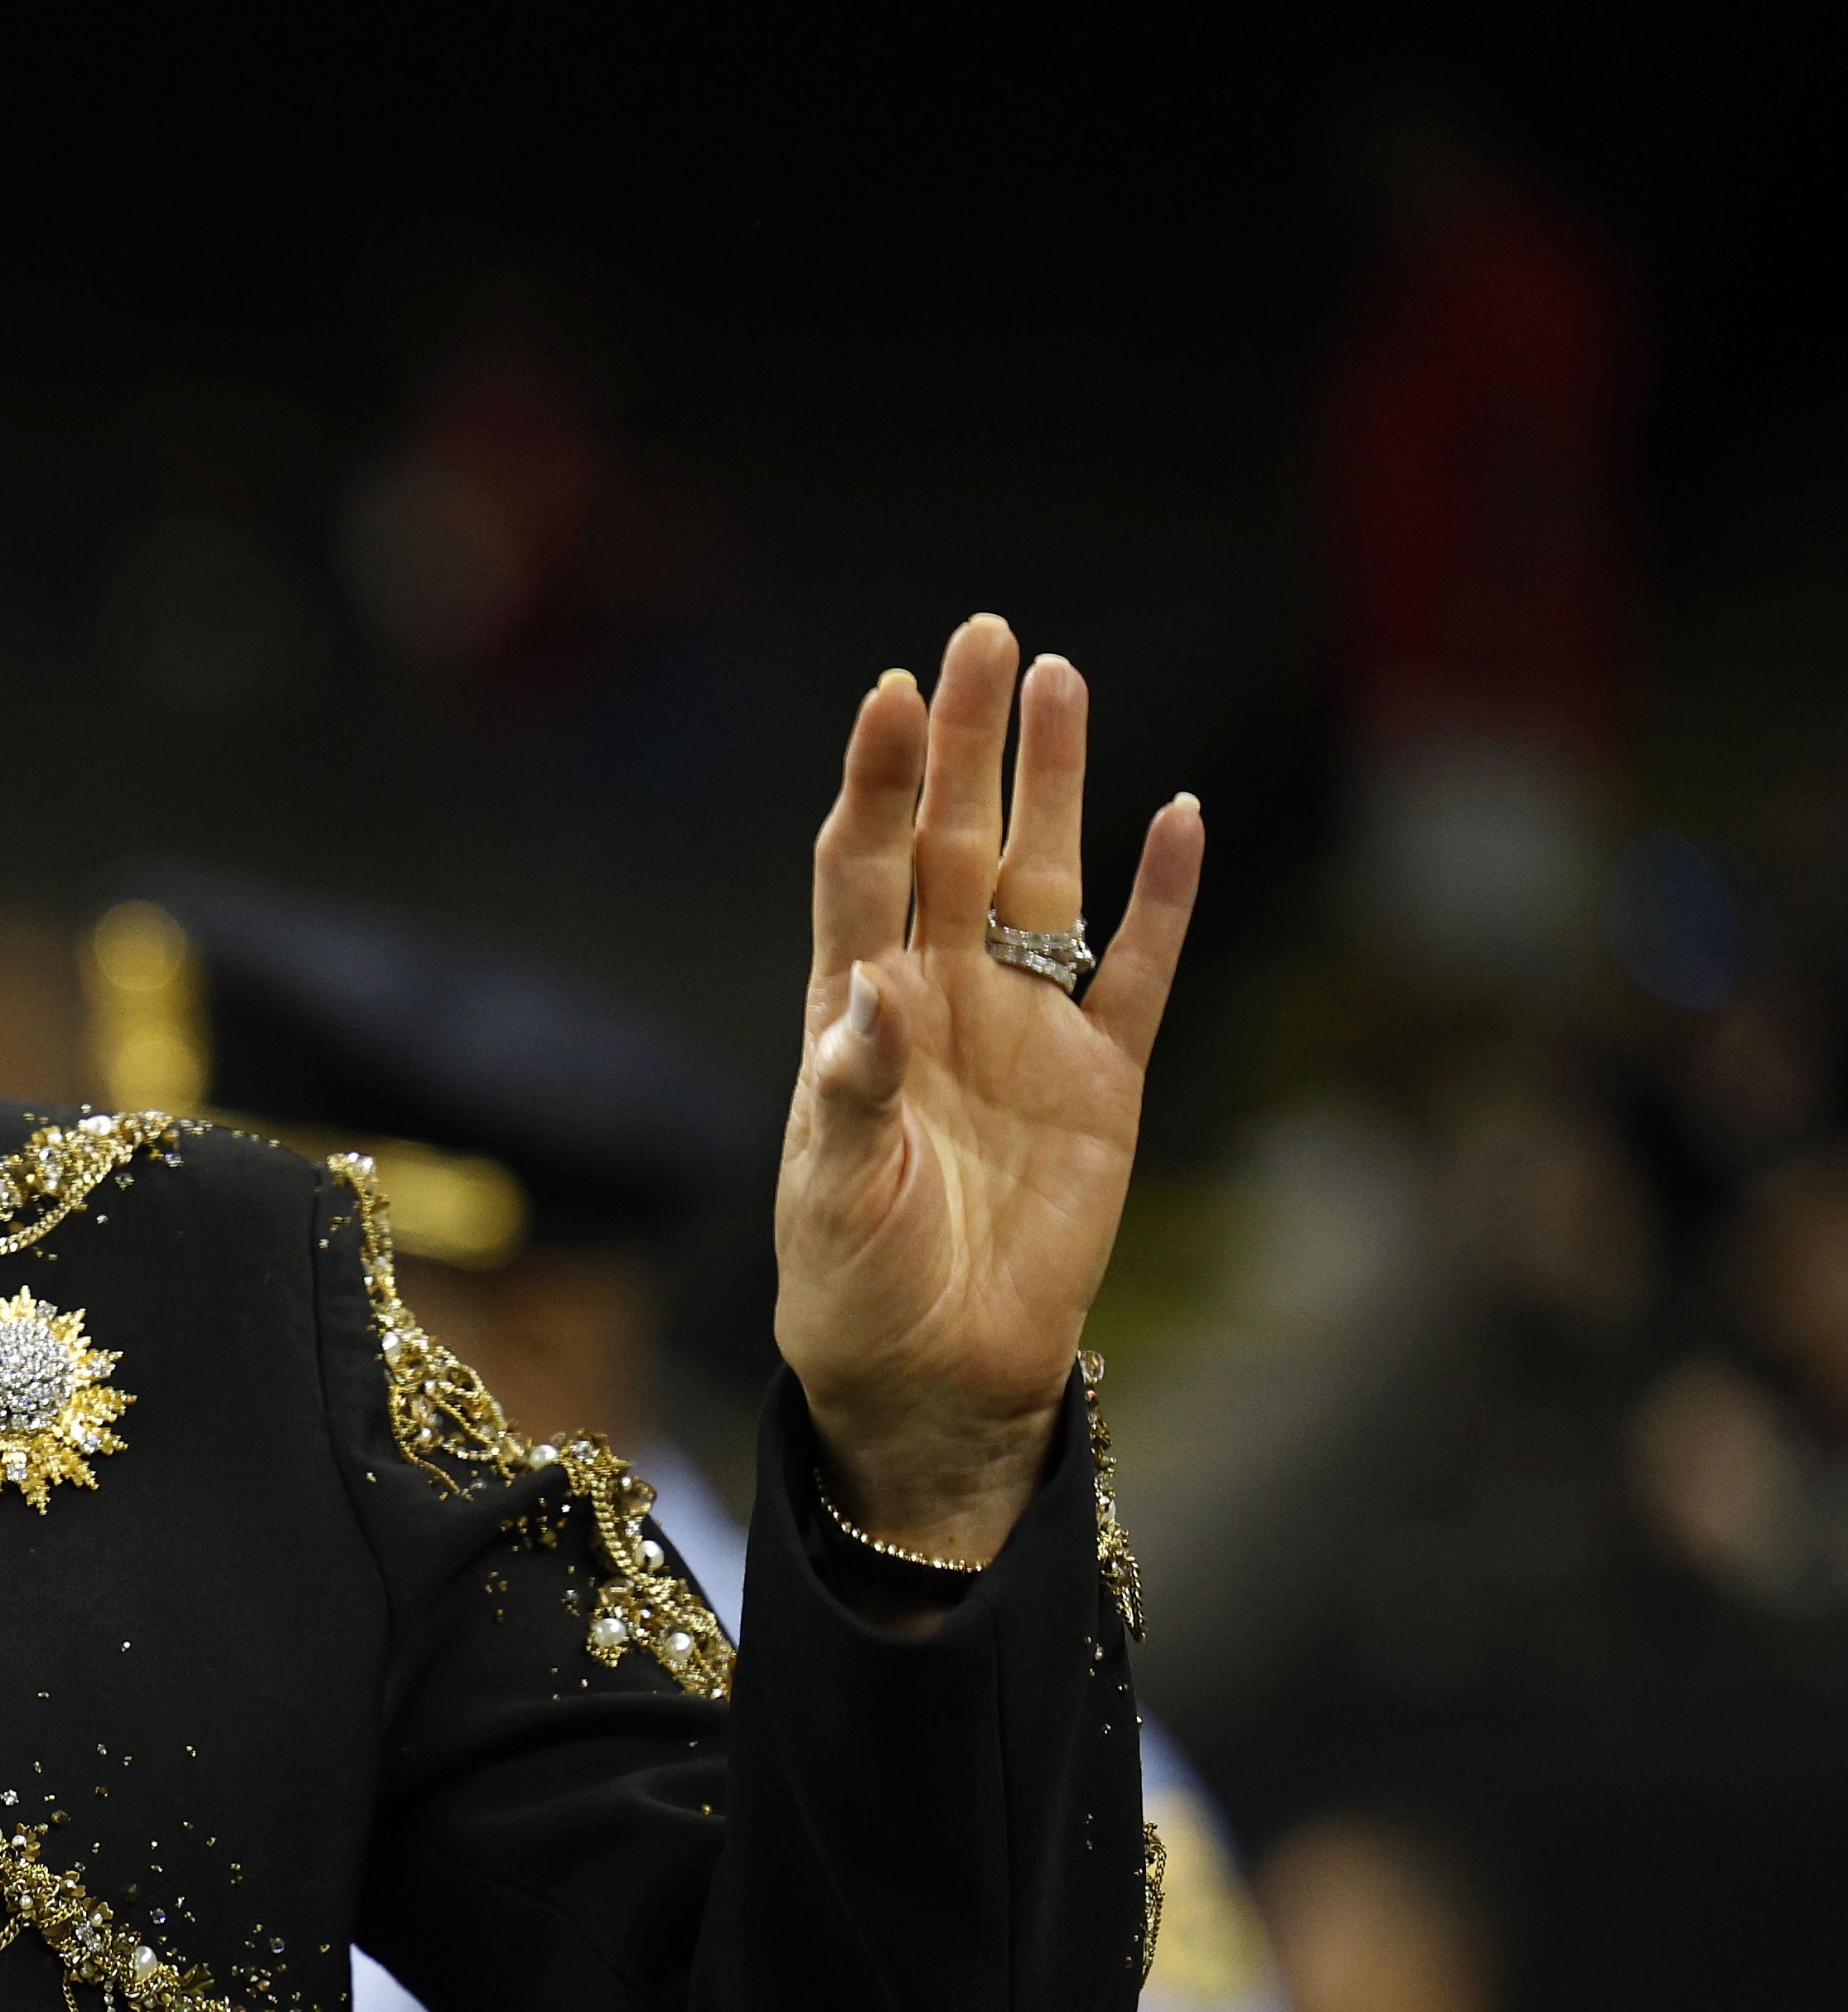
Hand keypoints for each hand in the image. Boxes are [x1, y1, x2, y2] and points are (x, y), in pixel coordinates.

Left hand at [773, 614, 1201, 1562]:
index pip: (864, 866)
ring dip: (1053, 783)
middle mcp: (938, 998)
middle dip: (968, 742)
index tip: (892, 692)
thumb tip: (868, 1003)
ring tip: (1060, 679)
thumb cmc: (853, 1287)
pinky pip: (1137, 970)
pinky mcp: (1101, 1080)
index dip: (880, 780)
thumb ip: (851, 1094)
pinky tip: (1177, 817)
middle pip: (954, 841)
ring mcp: (1023, 1030)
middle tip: (986, 634)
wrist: (934, 1377)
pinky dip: (1163, 899)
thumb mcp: (834, 1194)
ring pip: (1042, 878)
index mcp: (854, 1013)